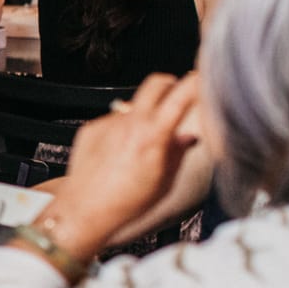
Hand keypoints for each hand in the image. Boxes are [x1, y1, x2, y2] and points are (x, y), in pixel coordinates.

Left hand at [43, 73, 201, 252]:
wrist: (85, 209)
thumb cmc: (125, 202)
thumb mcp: (165, 182)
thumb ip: (178, 153)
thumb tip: (189, 137)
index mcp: (153, 135)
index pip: (181, 95)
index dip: (196, 82)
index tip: (203, 79)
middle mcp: (130, 123)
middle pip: (155, 83)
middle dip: (170, 84)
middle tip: (177, 97)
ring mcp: (108, 123)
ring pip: (133, 106)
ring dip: (143, 116)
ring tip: (142, 145)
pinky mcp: (92, 128)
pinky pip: (113, 122)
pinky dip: (121, 131)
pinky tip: (119, 154)